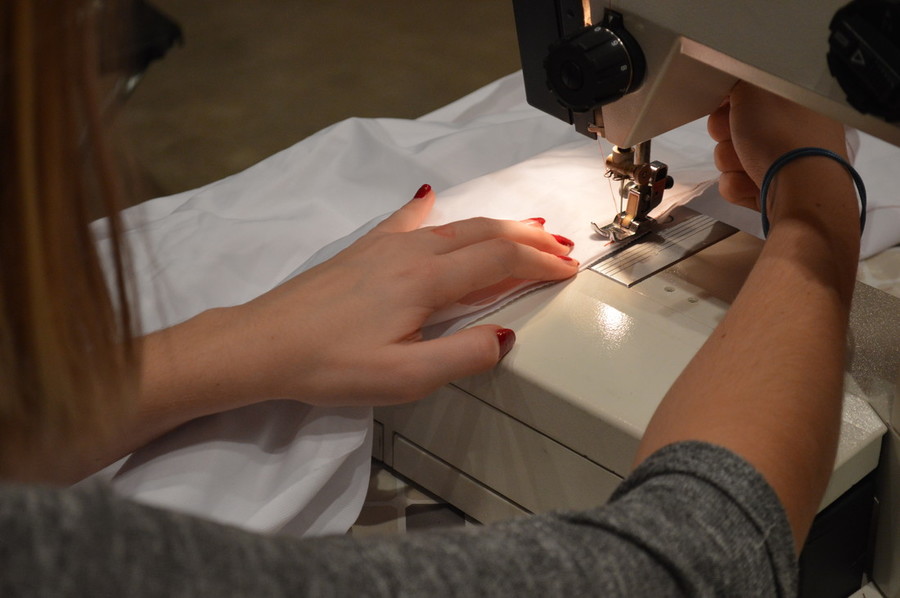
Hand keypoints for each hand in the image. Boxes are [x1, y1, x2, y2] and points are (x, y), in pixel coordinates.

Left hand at [232, 185, 578, 405]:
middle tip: (563, 248)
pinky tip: (430, 196)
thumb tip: (505, 336)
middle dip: (530, 239)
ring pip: (454, 225)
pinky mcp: (363, 249)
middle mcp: (412, 252)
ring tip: (526, 229)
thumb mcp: (403, 378)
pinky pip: (406, 220)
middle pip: (485, 234)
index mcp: (427, 281)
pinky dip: (430, 209)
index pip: (501, 262)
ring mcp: (385, 246)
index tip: (569, 270)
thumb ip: (462, 356)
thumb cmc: (331, 365)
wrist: (263, 343)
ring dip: (496, 226)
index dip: (541, 264)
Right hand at [707, 81, 847, 209]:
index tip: (727, 104)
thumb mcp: (756, 90)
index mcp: (799, 103)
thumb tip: (733, 88)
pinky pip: (737, 184)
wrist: (801, 192)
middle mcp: (794, 133)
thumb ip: (741, 82)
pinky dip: (738, 185)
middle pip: (738, 128)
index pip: (752, 98)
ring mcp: (784, 165)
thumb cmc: (783, 135)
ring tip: (749, 165)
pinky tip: (752, 185)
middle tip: (738, 135)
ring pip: (733, 158)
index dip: (732, 101)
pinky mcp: (771, 192)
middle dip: (728, 133)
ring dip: (731, 161)